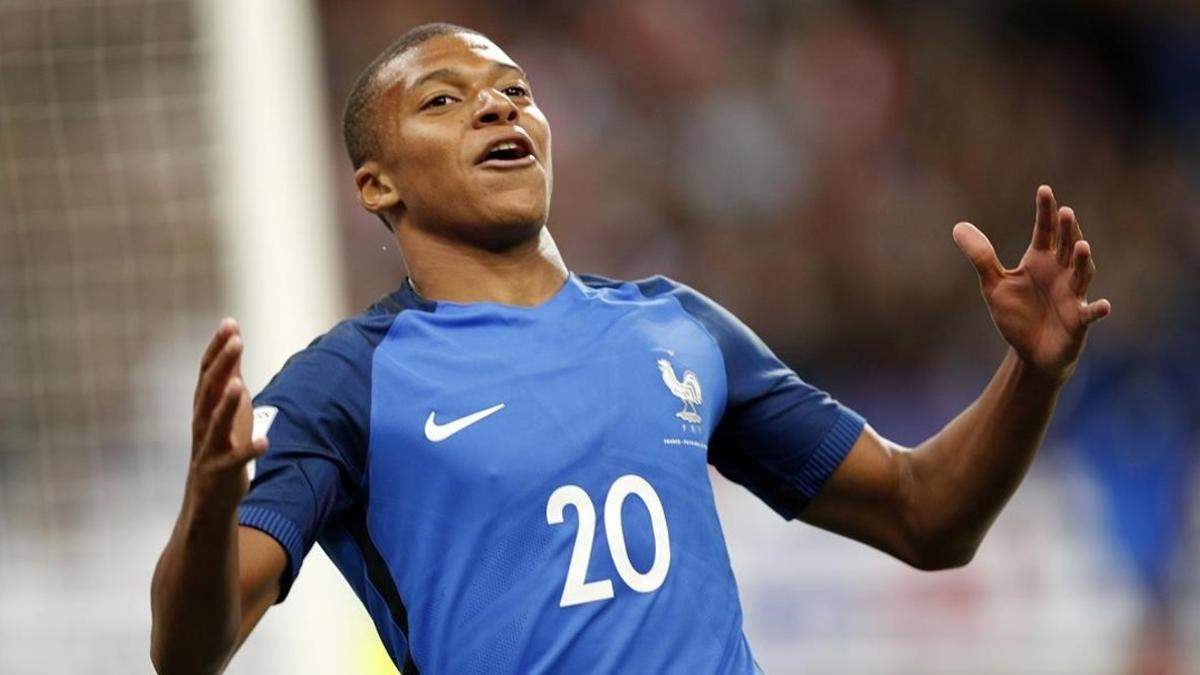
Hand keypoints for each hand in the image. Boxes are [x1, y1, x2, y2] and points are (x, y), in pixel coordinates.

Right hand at [187, 318, 268, 513]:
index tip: (230, 323)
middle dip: (223, 365)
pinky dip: (249, 451)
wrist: (208, 499)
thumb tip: (234, 339)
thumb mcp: (226, 407)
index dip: (217, 348)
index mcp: (204, 406)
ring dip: (226, 404)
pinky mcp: (220, 472)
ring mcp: (208, 448)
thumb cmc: (221, 447)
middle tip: (236, 340)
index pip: (207, 372)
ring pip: (214, 424)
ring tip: (240, 385)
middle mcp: (201, 424)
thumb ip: (229, 375)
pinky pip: (235, 461)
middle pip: (209, 390)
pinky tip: (266, 442)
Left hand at [953, 185, 1111, 380]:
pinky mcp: (1079, 320)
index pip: (1044, 230)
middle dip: (1067, 230)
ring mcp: (1073, 295)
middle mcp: (1061, 272)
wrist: (1030, 352)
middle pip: (1067, 246)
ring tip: (1083, 246)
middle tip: (1065, 211)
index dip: (1044, 211)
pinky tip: (1103, 305)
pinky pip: (1090, 313)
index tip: (1044, 189)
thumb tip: (958, 226)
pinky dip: (1097, 309)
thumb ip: (981, 256)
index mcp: (1040, 260)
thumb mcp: (993, 285)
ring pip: (1082, 274)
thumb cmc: (1016, 315)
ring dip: (1084, 262)